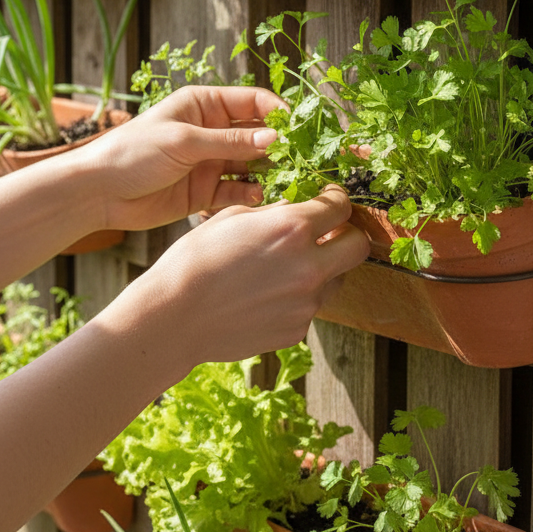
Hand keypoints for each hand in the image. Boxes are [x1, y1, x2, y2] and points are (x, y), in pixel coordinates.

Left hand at [73, 86, 284, 231]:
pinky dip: (250, 194)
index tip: (299, 128)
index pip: (252, 101)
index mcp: (204, 105)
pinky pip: (237, 191)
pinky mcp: (206, 192)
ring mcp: (210, 162)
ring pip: (252, 164)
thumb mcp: (184, 141)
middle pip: (257, 134)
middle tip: (301, 158)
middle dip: (280, 145)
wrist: (100, 192)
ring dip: (269, 171)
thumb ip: (231, 141)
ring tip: (286, 180)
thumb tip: (275, 137)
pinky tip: (258, 197)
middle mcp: (211, 131)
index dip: (277, 112)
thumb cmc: (134, 153)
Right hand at [114, 186, 369, 366]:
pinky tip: (264, 296)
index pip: (340, 207)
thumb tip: (296, 209)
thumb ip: (274, 212)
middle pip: (359, 246)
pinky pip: (309, 308)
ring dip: (322, 269)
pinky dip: (297, 299)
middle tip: (327, 235)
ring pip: (336, 280)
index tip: (328, 203)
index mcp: (292, 228)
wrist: (173, 317)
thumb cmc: (194, 261)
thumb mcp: (232, 218)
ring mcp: (306, 303)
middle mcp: (309, 266)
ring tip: (285, 269)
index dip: (336, 201)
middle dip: (347, 236)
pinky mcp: (296, 330)